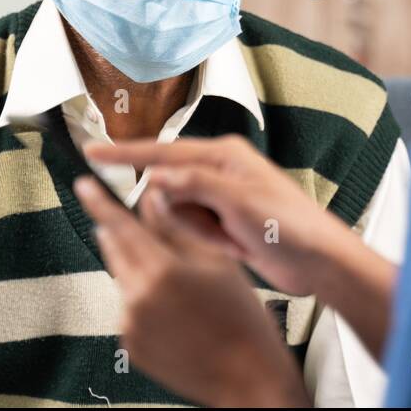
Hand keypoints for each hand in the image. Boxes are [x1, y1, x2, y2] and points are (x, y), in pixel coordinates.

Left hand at [73, 176, 309, 407]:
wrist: (246, 377)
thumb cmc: (240, 317)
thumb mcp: (217, 261)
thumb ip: (176, 228)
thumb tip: (153, 199)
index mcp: (161, 271)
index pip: (120, 226)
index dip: (99, 203)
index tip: (83, 185)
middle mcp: (137, 298)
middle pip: (116, 251)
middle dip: (124, 236)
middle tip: (146, 232)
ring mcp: (130, 325)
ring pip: (124, 281)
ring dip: (140, 271)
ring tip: (181, 287)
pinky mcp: (130, 346)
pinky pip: (129, 310)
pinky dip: (144, 302)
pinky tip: (176, 312)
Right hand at [84, 135, 349, 296]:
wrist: (318, 260)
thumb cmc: (289, 224)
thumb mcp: (239, 201)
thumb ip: (195, 184)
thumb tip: (155, 174)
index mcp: (223, 154)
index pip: (163, 150)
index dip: (125, 154)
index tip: (91, 152)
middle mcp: (217, 170)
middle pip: (167, 187)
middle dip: (180, 214)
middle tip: (218, 229)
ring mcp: (219, 197)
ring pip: (176, 212)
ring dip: (196, 232)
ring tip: (233, 240)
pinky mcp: (222, 221)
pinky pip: (191, 229)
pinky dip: (204, 241)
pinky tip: (234, 247)